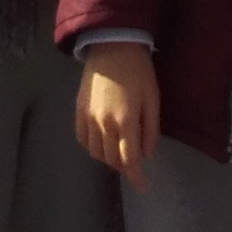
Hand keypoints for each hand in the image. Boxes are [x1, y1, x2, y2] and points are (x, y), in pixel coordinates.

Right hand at [73, 42, 160, 179]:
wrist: (112, 45)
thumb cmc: (139, 70)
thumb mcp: (153, 98)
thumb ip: (151, 129)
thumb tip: (146, 154)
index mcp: (125, 121)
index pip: (130, 160)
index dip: (136, 177)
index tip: (143, 187)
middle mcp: (104, 124)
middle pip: (112, 159)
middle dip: (124, 166)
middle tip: (134, 163)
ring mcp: (88, 117)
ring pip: (96, 152)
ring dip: (108, 158)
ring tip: (119, 152)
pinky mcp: (78, 110)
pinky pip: (82, 139)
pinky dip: (92, 147)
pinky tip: (101, 143)